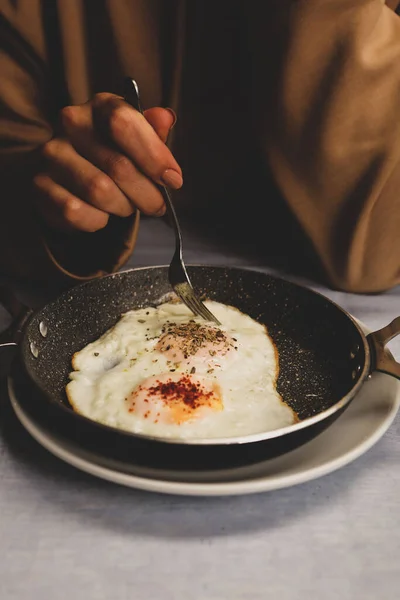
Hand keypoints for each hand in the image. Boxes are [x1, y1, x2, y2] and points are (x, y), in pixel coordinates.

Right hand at [33, 93, 180, 231]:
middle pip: (118, 166)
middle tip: (156, 205)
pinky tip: (101, 214)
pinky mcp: (41, 185)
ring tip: (127, 206)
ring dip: (123, 207)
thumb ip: (153, 133)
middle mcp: (71, 123)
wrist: (73, 178)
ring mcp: (53, 153)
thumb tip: (165, 118)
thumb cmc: (114, 156)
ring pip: (100, 192)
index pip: (124, 122)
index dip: (154, 155)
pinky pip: (77, 212)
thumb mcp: (139, 141)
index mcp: (100, 106)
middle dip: (147, 194)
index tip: (173, 180)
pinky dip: (98, 220)